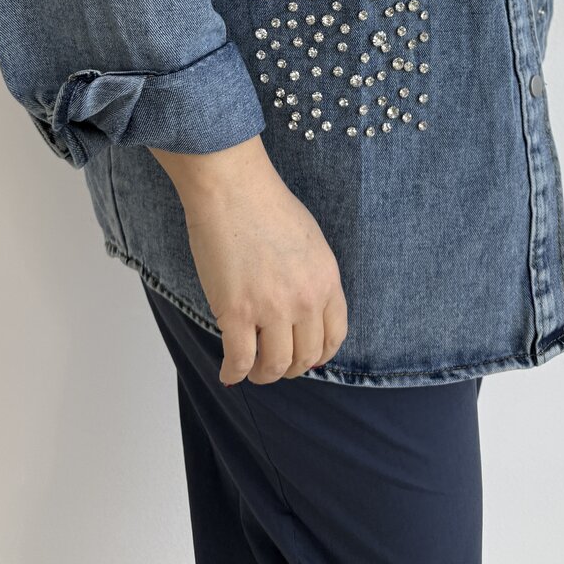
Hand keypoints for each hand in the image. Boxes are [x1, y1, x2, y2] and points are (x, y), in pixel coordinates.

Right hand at [158, 139, 347, 385]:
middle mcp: (305, 300)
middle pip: (305, 357)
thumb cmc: (265, 204)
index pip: (335, 336)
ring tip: (253, 371)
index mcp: (326, 280)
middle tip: (276, 366)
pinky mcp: (237, 313)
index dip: (320, 354)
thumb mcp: (310, 240)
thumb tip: (304, 306)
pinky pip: (239, 360)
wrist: (233, 188)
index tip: (308, 358)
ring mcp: (271, 309)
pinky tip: (229, 374)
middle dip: (291, 369)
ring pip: (275, 366)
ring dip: (264, 375)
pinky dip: (233, 374)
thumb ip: (312, 275)